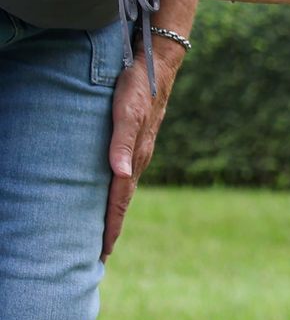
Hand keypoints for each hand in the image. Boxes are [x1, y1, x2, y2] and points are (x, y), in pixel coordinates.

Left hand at [103, 41, 182, 257]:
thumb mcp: (126, 112)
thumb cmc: (138, 86)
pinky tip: (112, 194)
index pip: (120, 199)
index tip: (103, 252)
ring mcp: (140, 150)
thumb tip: (120, 175)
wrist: (158, 63)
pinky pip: (126, 175)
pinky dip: (118, 193)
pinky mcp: (138, 141)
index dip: (111, 225)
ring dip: (114, 212)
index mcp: (135, 156)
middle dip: (112, 227)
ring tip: (103, 232)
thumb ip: (122, 143)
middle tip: (100, 256)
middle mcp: (138, 158)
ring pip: (125, 189)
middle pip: (123, 200)